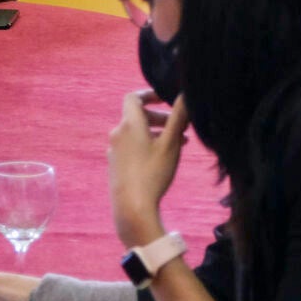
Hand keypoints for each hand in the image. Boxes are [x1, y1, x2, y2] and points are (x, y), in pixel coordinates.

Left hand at [107, 93, 189, 247]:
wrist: (131, 207)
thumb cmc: (153, 173)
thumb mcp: (171, 144)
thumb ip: (179, 117)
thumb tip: (185, 94)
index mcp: (129, 124)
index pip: (133, 98)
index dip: (149, 94)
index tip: (165, 99)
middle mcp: (118, 134)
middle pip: (137, 117)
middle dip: (161, 118)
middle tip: (181, 127)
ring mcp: (114, 150)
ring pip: (136, 134)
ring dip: (157, 134)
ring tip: (178, 144)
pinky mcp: (115, 165)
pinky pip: (131, 147)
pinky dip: (147, 146)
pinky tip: (162, 159)